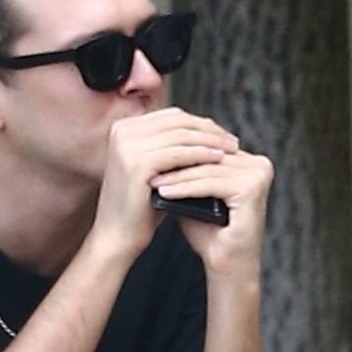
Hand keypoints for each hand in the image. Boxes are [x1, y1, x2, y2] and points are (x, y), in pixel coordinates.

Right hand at [91, 108, 237, 264]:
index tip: (224, 135)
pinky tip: (219, 159)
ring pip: (182, 135)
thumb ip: (170, 146)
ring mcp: (128, 145)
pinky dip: (202, 154)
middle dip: (210, 130)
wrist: (118, 235)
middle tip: (234, 141)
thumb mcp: (155, 168)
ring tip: (232, 150)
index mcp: (125, 128)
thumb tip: (207, 130)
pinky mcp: (138, 162)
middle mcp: (123, 131)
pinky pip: (180, 153)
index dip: (201, 123)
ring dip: (211, 141)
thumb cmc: (140, 206)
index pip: (172, 116)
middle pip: (178, 121)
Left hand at [150, 145, 273, 271]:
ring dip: (177, 176)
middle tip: (146, 166)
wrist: (227, 264)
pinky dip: (186, 188)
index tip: (150, 157)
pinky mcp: (252, 189)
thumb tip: (158, 151)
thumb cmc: (211, 232)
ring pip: (208, 170)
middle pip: (209, 157)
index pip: (209, 148)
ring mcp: (259, 175)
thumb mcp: (195, 195)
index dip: (179, 152)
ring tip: (152, 182)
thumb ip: (187, 172)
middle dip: (176, 163)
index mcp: (250, 162)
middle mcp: (260, 165)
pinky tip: (165, 193)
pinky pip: (211, 184)